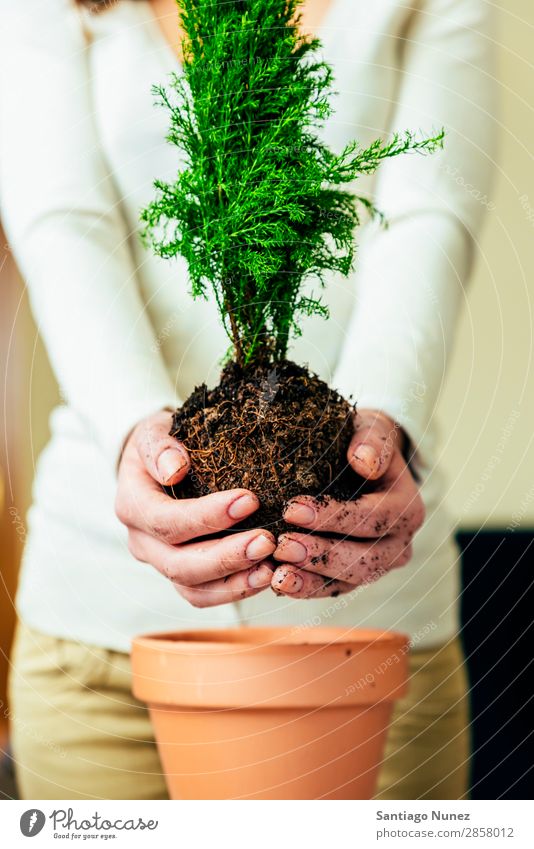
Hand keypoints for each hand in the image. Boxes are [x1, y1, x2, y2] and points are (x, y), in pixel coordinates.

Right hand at [115, 410, 275, 606]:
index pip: (167, 521)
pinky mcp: (180, 574)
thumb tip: (174, 469)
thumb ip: (160, 446)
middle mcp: (141, 541)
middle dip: (226, 557)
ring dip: (234, 582)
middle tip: (267, 541)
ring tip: (271, 568)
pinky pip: (203, 595)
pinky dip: (234, 590)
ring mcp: (160, 562)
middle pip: (180, 564)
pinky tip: (265, 576)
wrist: (156, 461)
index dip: (207, 516)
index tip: (249, 500)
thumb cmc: (161, 443)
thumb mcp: (155, 431)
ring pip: (192, 588)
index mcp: (132, 505)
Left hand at [271, 409, 424, 597]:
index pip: (371, 518)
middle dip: (320, 555)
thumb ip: (372, 441)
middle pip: (363, 559)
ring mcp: (380, 564)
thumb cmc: (363, 442)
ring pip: (349, 581)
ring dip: (311, 579)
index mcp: (407, 508)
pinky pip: (334, 589)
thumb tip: (364, 461)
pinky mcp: (357, 576)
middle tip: (281, 545)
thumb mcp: (371, 430)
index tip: (292, 509)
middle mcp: (399, 543)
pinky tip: (278, 582)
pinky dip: (306, 588)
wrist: (364, 461)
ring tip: (277, 574)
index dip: (333, 516)